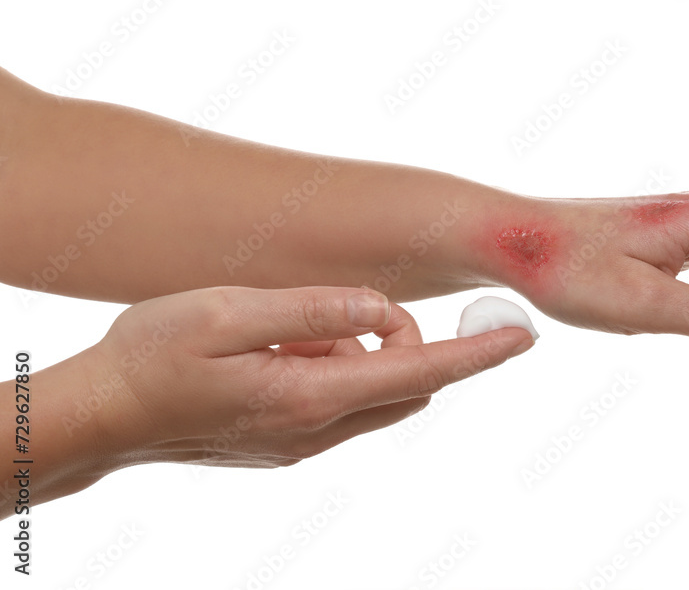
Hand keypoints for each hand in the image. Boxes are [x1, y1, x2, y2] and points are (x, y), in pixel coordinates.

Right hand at [87, 286, 533, 470]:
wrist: (103, 416)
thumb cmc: (154, 356)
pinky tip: (280, 350)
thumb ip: (312, 308)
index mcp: (309, 395)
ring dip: (361, 352)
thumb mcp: (227, 312)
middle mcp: (318, 429)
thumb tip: (380, 308)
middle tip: (356, 307)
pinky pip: (341, 400)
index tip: (523, 335)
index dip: (476, 353)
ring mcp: (304, 443)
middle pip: (407, 386)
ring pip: (374, 393)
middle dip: (410, 343)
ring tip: (289, 329)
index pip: (418, 372)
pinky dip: (335, 366)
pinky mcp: (290, 443)